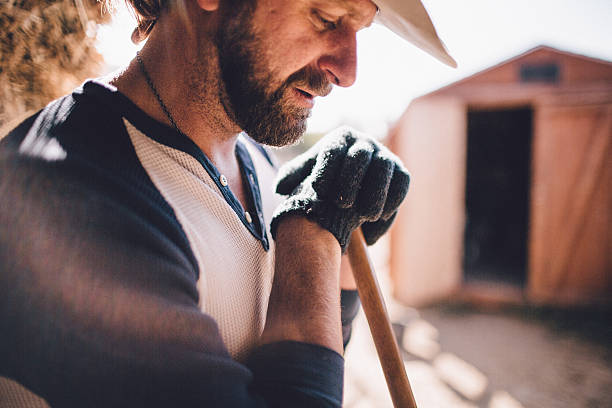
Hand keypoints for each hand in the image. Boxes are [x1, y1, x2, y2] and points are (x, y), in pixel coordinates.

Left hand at [270, 127, 409, 251]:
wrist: (349, 191)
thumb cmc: (324, 182)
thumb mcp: (305, 177)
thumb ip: (292, 178)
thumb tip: (281, 187)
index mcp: (339, 140)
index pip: (333, 150)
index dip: (327, 170)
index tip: (319, 192)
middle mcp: (364, 143)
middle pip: (360, 156)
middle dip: (352, 180)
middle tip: (343, 205)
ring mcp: (385, 156)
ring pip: (385, 168)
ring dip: (376, 192)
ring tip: (364, 216)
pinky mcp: (401, 173)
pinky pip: (402, 183)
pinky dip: (393, 199)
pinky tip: (379, 218)